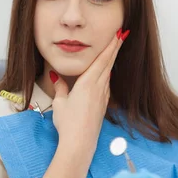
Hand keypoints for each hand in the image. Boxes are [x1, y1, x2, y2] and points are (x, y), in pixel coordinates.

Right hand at [52, 32, 122, 161]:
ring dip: (111, 60)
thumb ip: (60, 87)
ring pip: (108, 74)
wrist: (80, 142)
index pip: (101, 60)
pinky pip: (106, 84)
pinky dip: (107, 74)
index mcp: (88, 83)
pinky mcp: (103, 105)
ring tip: (114, 50)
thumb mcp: (60, 103)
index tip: (118, 35)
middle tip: (121, 35)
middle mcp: (98, 88)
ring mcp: (103, 97)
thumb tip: (56, 76)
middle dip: (115, 48)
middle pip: (108, 64)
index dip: (110, 46)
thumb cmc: (68, 123)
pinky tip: (106, 73)